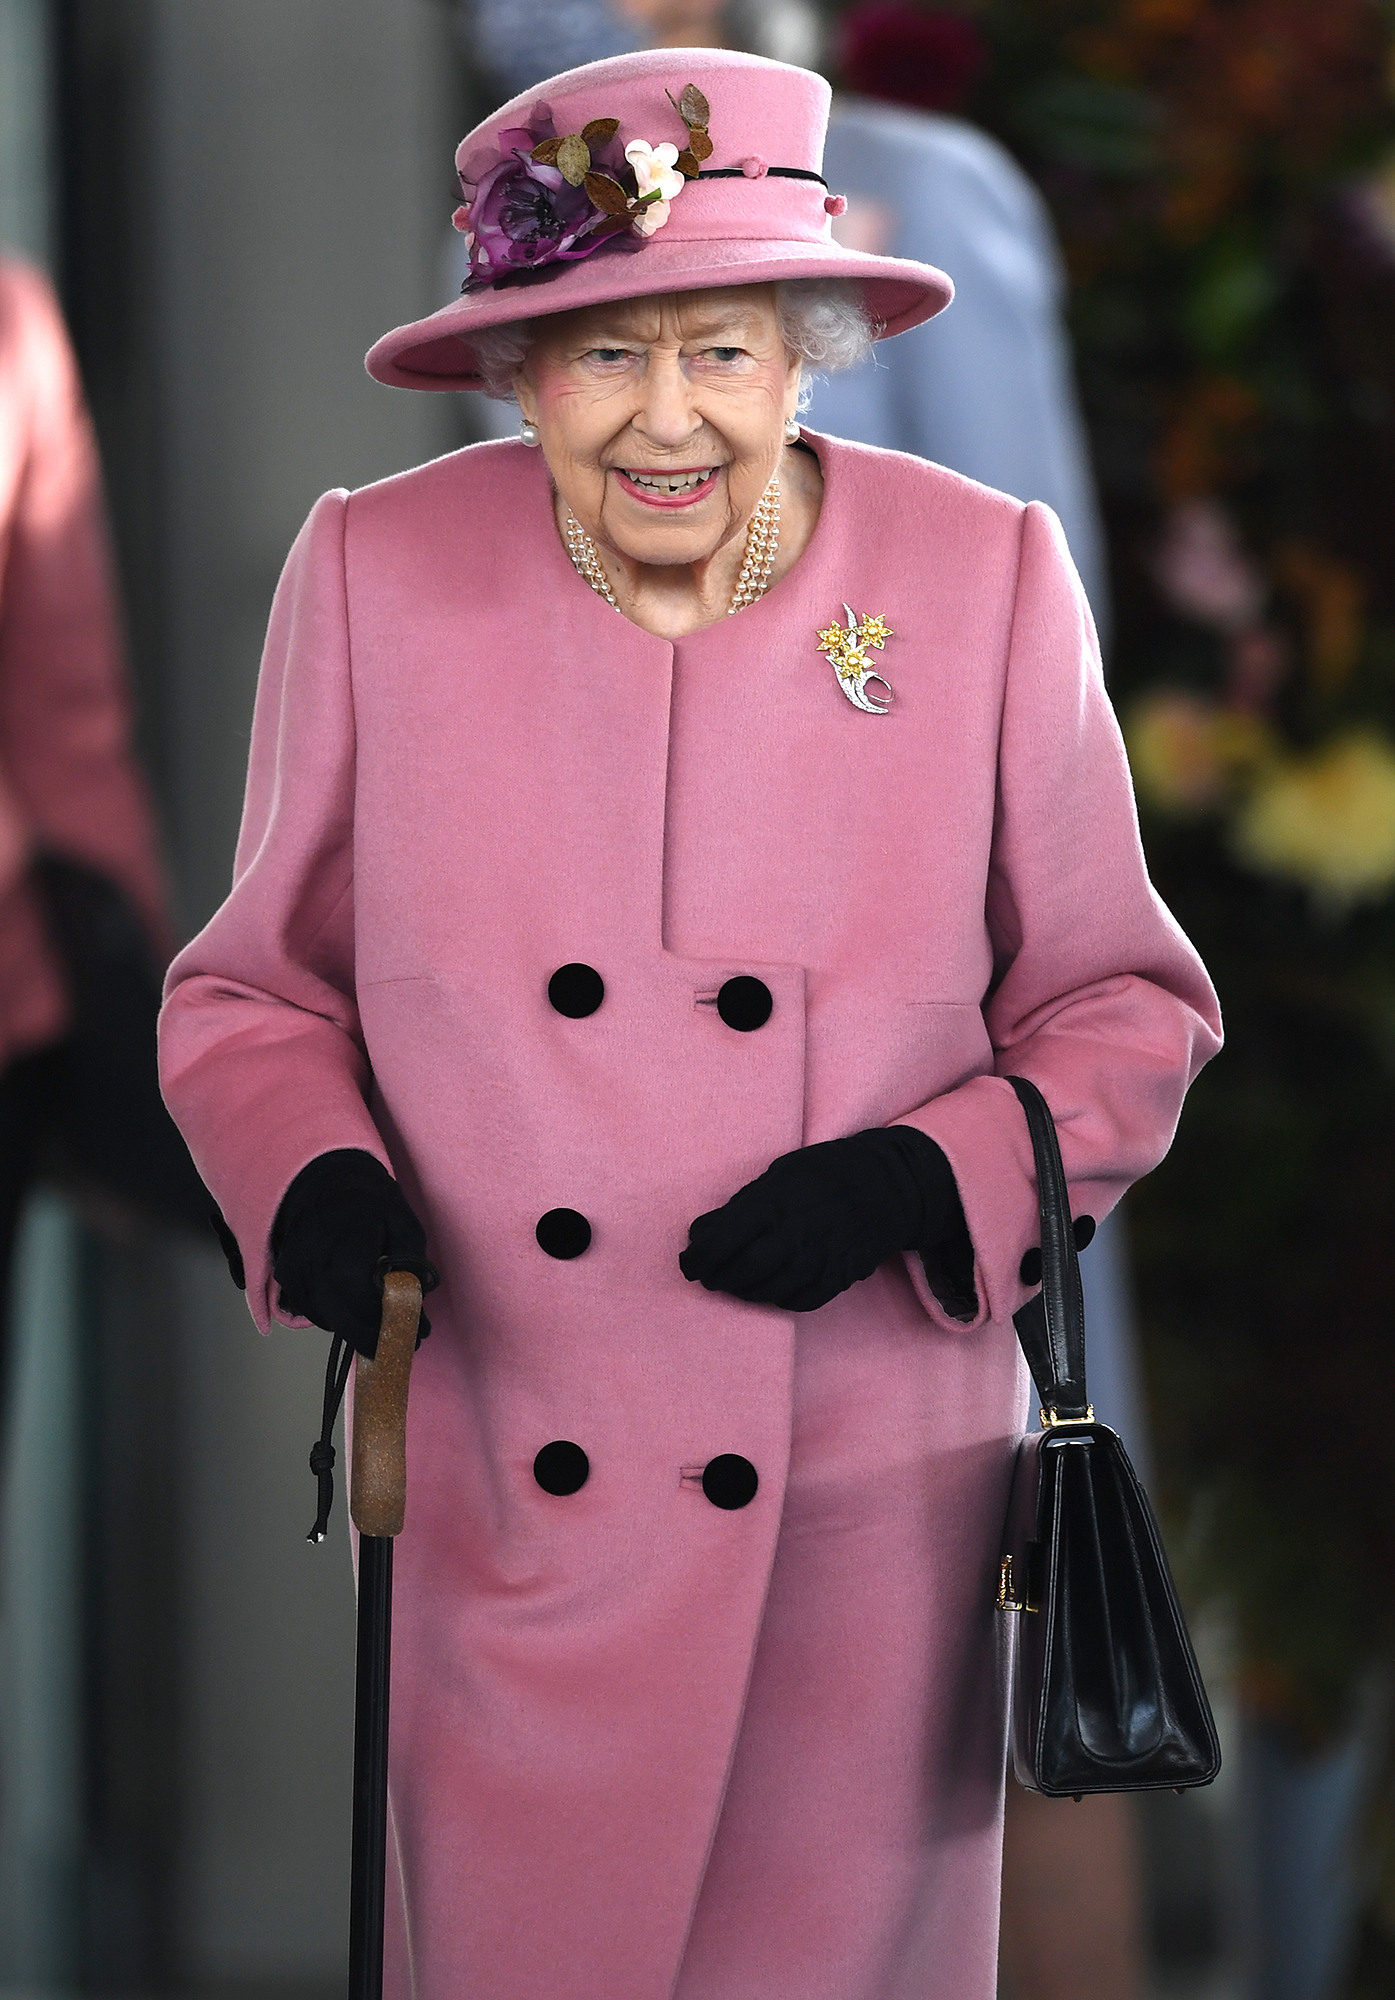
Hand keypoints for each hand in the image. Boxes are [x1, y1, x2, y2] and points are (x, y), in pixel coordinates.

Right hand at [271, 1149, 437, 1355]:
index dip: (388, 1326)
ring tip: (380, 1320)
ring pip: (327, 1318)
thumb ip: (410, 1267)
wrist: (325, 1175)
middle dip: (373, 1336)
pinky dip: (334, 1314)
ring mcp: (293, 1269)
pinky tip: (353, 1305)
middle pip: (342, 1319)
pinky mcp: (285, 1274)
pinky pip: (310, 1308)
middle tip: (400, 1342)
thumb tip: (416, 1310)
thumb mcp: (403, 1224)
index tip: (413, 1338)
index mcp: (345, 1248)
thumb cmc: (369, 1199)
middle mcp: (312, 1263)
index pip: (363, 1304)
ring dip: (354, 1326)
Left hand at [680, 1126, 965, 1312]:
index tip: (688, 1264)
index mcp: (776, 1200)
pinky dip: (780, 1299)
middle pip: (745, 1269)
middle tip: (710, 1278)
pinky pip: (803, 1300)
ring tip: (736, 1284)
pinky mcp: (841, 1274)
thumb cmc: (824, 1173)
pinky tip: (771, 1290)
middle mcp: (797, 1231)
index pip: (724, 1238)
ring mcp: (821, 1256)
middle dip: (720, 1278)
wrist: (887, 1185)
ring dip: (746, 1292)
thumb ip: (740, 1205)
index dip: (699, 1258)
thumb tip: (699, 1232)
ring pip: (771, 1289)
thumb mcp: (779, 1173)